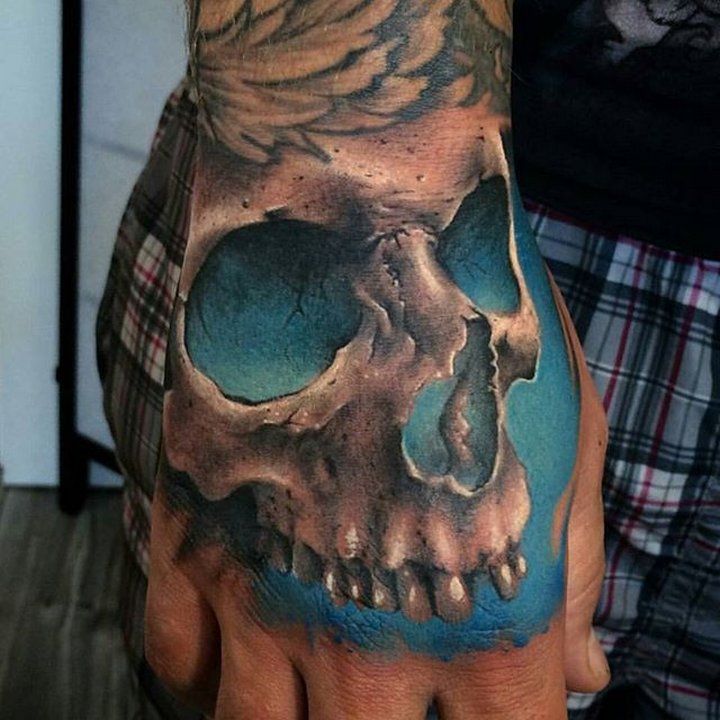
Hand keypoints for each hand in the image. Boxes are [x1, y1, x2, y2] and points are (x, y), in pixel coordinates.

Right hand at [144, 267, 608, 719]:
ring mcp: (261, 585)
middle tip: (394, 700)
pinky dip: (205, 675)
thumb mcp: (567, 437)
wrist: (360, 215)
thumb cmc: (478, 314)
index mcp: (484, 609)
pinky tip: (239, 642)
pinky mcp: (186, 530)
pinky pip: (172, 657)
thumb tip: (582, 671)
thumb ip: (572, 571)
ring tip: (314, 685)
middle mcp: (366, 625)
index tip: (492, 714)